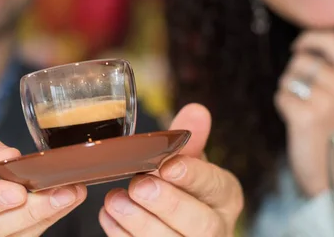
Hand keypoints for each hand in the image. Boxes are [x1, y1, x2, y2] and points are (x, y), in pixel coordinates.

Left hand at [99, 104, 242, 236]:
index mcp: (225, 197)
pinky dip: (124, 236)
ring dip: (140, 222)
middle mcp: (216, 227)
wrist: (174, 222)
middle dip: (168, 204)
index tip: (168, 166)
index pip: (217, 186)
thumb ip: (190, 138)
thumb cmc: (182, 187)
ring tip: (114, 200)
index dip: (193, 177)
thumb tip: (196, 110)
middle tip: (139, 184)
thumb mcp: (188, 161)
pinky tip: (108, 216)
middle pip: (201, 223)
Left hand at [275, 31, 333, 196]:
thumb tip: (306, 45)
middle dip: (294, 74)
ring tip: (302, 109)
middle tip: (303, 95)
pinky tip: (295, 120)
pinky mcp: (306, 117)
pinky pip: (281, 97)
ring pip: (289, 78)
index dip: (310, 38)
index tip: (298, 46)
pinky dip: (282, 106)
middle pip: (304, 60)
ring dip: (288, 91)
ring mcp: (327, 103)